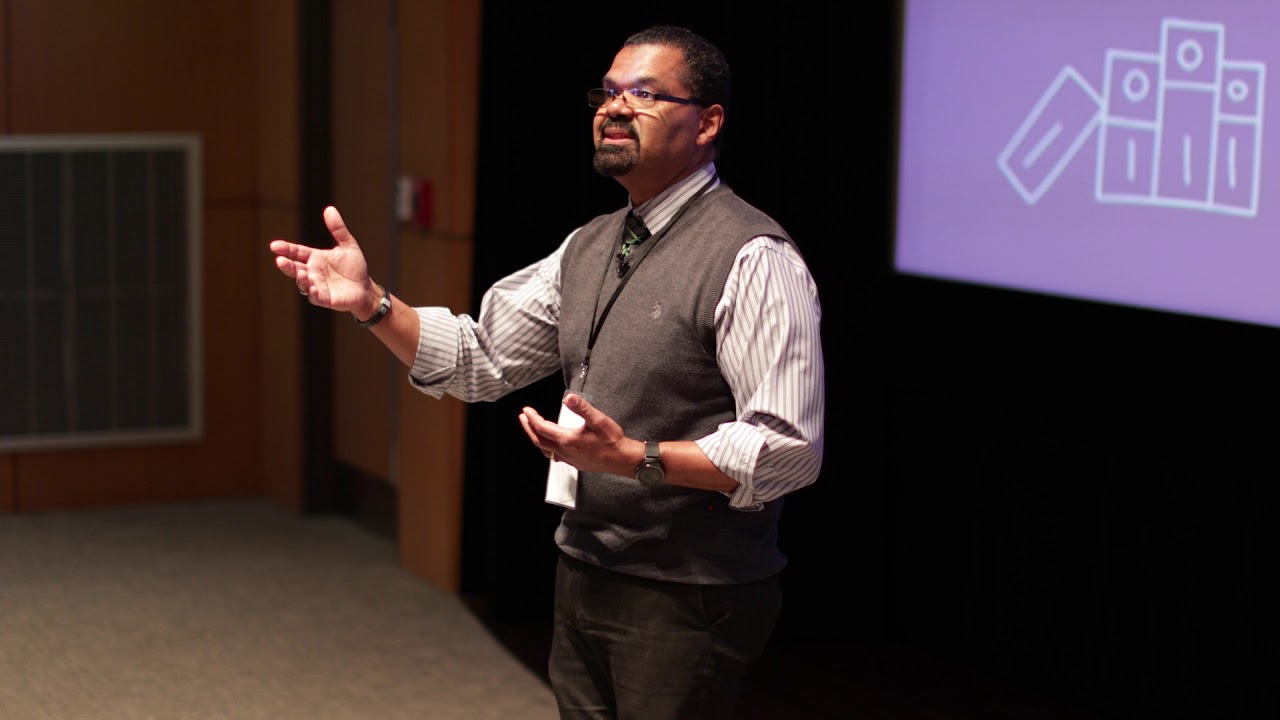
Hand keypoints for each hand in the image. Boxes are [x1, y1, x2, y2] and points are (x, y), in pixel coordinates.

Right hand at [269, 206, 375, 314]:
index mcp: (315, 258)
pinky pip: (315, 296)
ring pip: (303, 283)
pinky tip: (312, 287)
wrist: (365, 288)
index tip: (274, 245)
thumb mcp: (348, 245)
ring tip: (301, 272)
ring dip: (300, 278)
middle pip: (295, 268)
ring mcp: (317, 286)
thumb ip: (338, 229)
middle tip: (280, 260)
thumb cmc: (354, 268)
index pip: (297, 252)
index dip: (286, 249)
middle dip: (287, 265)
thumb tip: (329, 209)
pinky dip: (312, 292)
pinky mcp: (325, 298)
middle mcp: (313, 272)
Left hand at [519, 393, 633, 473]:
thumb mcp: (598, 420)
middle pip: (539, 440)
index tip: (526, 410)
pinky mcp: (575, 463)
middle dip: (528, 428)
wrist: (622, 459)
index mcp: (567, 439)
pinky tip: (551, 445)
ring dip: (536, 438)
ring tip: (533, 429)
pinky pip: (554, 456)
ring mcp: (569, 458)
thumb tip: (568, 398)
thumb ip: (582, 408)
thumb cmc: (612, 440)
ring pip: (545, 450)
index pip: (542, 427)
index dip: (532, 418)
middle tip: (523, 418)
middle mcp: (565, 451)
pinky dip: (547, 448)